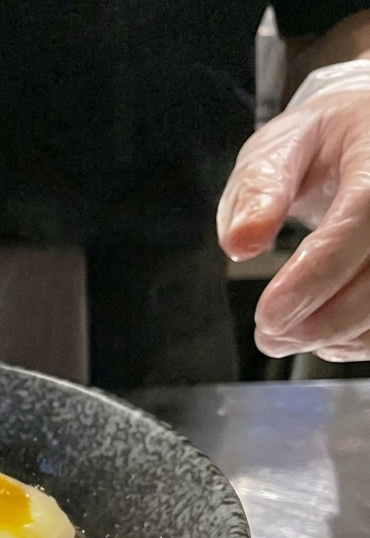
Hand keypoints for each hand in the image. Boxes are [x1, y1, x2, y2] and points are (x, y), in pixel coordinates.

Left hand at [218, 60, 369, 361]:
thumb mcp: (279, 149)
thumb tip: (240, 242)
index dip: (317, 272)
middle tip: (269, 337)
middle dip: (324, 318)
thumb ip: (259, 191)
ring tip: (285, 336)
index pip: (361, 218)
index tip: (270, 313)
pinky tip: (322, 334)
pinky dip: (356, 338)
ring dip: (337, 334)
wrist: (365, 139)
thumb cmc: (320, 145)